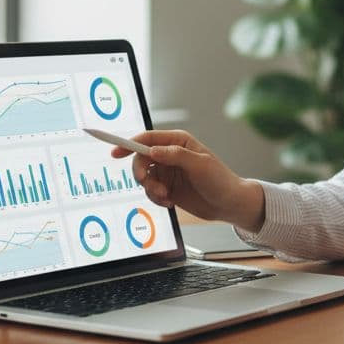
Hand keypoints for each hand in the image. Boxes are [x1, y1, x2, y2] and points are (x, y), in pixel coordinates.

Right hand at [110, 129, 264, 230]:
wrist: (228, 204)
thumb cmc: (220, 180)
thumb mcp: (199, 165)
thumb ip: (175, 156)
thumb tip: (152, 151)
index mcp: (178, 142)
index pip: (147, 139)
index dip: (129, 144)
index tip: (115, 153)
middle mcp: (170, 155)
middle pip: (141, 159)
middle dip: (140, 173)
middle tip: (146, 184)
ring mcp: (168, 172)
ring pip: (144, 178)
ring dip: (150, 189)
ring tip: (165, 197)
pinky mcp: (167, 188)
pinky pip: (150, 192)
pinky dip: (155, 199)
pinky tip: (170, 202)